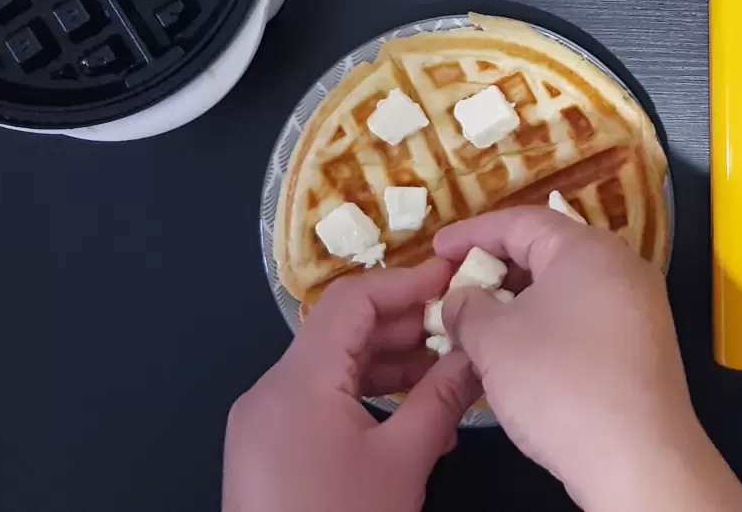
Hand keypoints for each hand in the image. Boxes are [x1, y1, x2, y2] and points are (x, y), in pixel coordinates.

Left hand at [223, 260, 480, 511]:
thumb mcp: (404, 461)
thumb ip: (442, 397)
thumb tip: (478, 353)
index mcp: (297, 382)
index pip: (352, 300)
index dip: (407, 282)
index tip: (456, 280)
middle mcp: (270, 391)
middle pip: (341, 332)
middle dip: (406, 326)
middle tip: (463, 328)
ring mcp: (264, 422)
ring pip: (333, 369)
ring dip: (391, 365)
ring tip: (448, 377)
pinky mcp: (268, 451)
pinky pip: (320, 403)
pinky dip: (367, 398)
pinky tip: (414, 419)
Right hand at [436, 207, 741, 511]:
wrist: (637, 456)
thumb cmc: (559, 383)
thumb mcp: (494, 340)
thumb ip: (467, 307)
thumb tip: (461, 299)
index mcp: (587, 248)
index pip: (520, 221)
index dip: (472, 233)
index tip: (435, 249)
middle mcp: (622, 266)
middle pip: (547, 252)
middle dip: (495, 270)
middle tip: (454, 290)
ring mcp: (640, 307)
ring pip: (566, 290)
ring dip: (519, 303)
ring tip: (479, 326)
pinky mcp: (644, 346)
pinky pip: (586, 319)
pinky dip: (548, 326)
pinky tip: (520, 356)